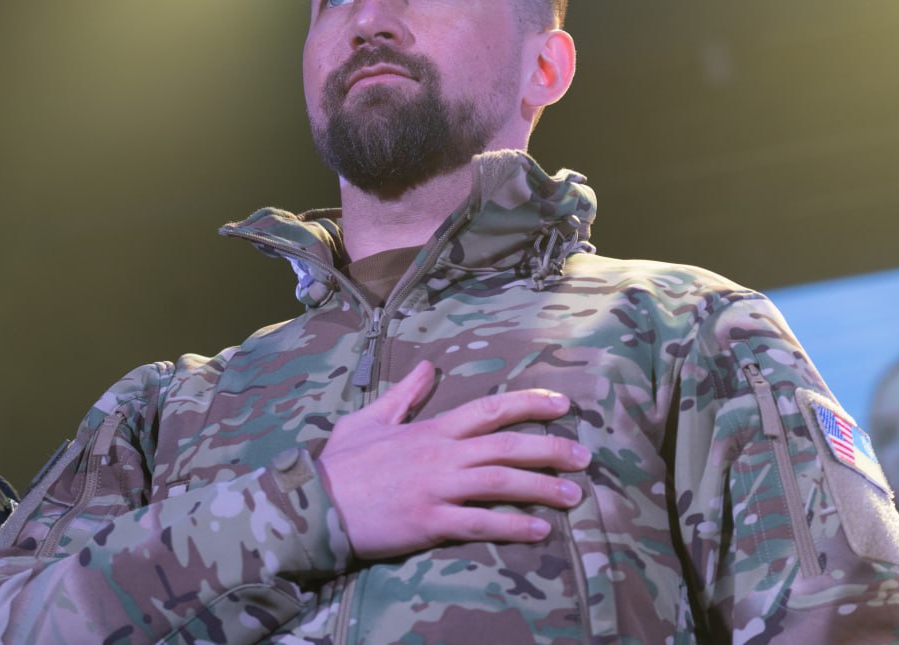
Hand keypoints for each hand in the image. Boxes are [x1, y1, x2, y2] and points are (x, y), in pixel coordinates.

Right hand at [318, 361, 590, 558]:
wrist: (314, 504)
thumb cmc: (341, 463)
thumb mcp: (370, 417)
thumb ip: (404, 394)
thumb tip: (426, 366)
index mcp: (431, 429)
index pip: (490, 408)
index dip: (530, 403)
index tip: (562, 404)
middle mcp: (441, 454)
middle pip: (507, 445)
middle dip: (551, 449)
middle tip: (584, 456)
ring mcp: (437, 488)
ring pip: (501, 483)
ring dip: (542, 488)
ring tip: (574, 495)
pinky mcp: (429, 522)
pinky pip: (480, 524)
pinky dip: (512, 526)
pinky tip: (539, 531)